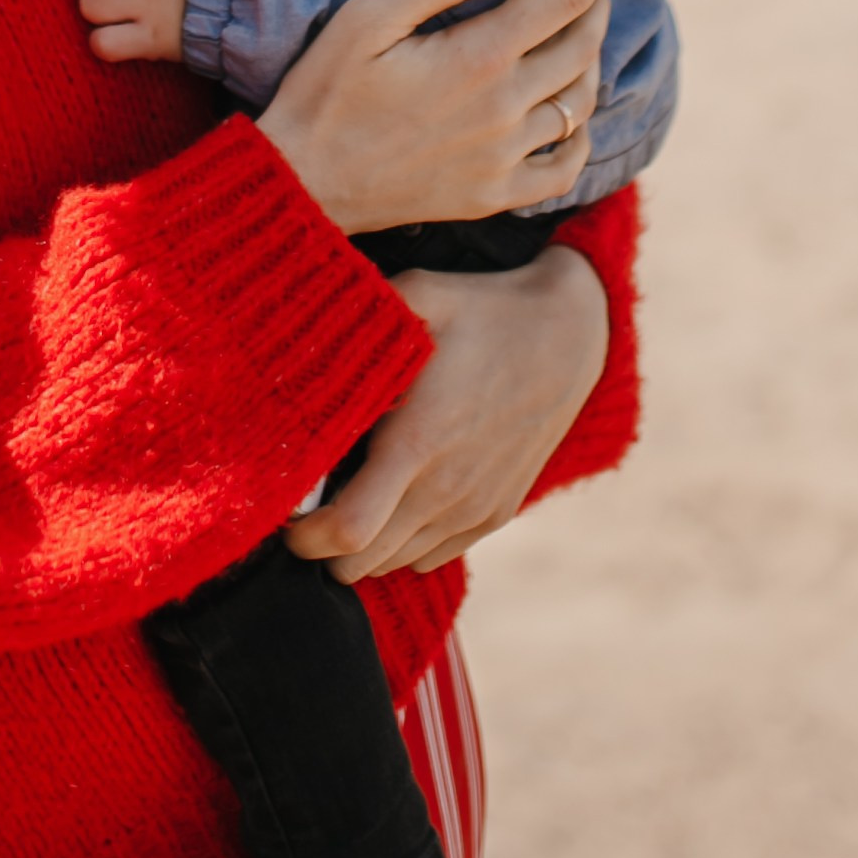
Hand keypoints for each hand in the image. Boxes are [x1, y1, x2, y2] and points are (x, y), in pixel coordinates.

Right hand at [254, 0, 615, 233]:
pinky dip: (581, 136)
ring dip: (591, 59)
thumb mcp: (369, 18)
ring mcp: (504, 159)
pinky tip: (569, 115)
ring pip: (582, 102)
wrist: (300, 183)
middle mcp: (505, 110)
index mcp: (479, 58)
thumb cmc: (325, 92)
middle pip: (585, 43)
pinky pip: (565, 168)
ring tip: (577, 31)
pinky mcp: (494, 195)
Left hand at [286, 247, 608, 582]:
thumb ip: (356, 315)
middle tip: (305, 505)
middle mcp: (446, 487)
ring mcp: (475, 507)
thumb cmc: (482, 308)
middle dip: (322, 547)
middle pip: (362, 563)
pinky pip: (432, 556)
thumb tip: (290, 329)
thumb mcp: (418, 293)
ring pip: (394, 564)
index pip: (349, 530)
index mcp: (418, 441)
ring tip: (346, 496)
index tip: (285, 513)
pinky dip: (401, 544)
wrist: (572, 333)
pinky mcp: (496, 513)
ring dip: (362, 545)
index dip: (305, 536)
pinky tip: (391, 499)